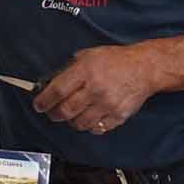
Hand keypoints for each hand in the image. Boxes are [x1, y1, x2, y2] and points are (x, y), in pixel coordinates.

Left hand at [32, 47, 153, 135]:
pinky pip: (96, 128)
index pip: (57, 91)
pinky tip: (89, 117)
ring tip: (72, 115)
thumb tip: (51, 82)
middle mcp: (95, 88)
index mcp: (86, 70)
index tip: (39, 105)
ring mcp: (107, 104)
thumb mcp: (89, 55)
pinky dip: (89, 126)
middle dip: (54, 114)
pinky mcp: (118, 116)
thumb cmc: (116, 60)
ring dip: (71, 121)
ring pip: (79, 123)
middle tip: (52, 112)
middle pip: (65, 111)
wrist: (145, 68)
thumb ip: (71, 68)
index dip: (44, 101)